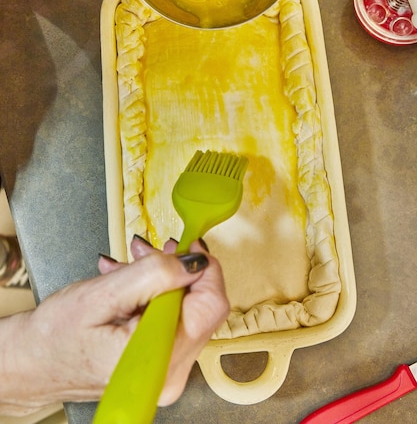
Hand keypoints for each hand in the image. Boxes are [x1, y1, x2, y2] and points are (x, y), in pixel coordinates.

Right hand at [0, 238, 228, 414]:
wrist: (32, 364)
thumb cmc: (55, 337)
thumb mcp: (103, 294)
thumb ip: (153, 275)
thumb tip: (194, 262)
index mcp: (157, 359)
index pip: (211, 306)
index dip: (205, 269)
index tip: (189, 244)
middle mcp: (168, 374)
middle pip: (200, 307)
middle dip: (177, 270)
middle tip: (150, 249)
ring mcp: (165, 373)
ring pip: (186, 311)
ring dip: (163, 280)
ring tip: (131, 264)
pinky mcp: (158, 366)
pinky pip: (171, 322)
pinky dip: (155, 296)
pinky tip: (129, 282)